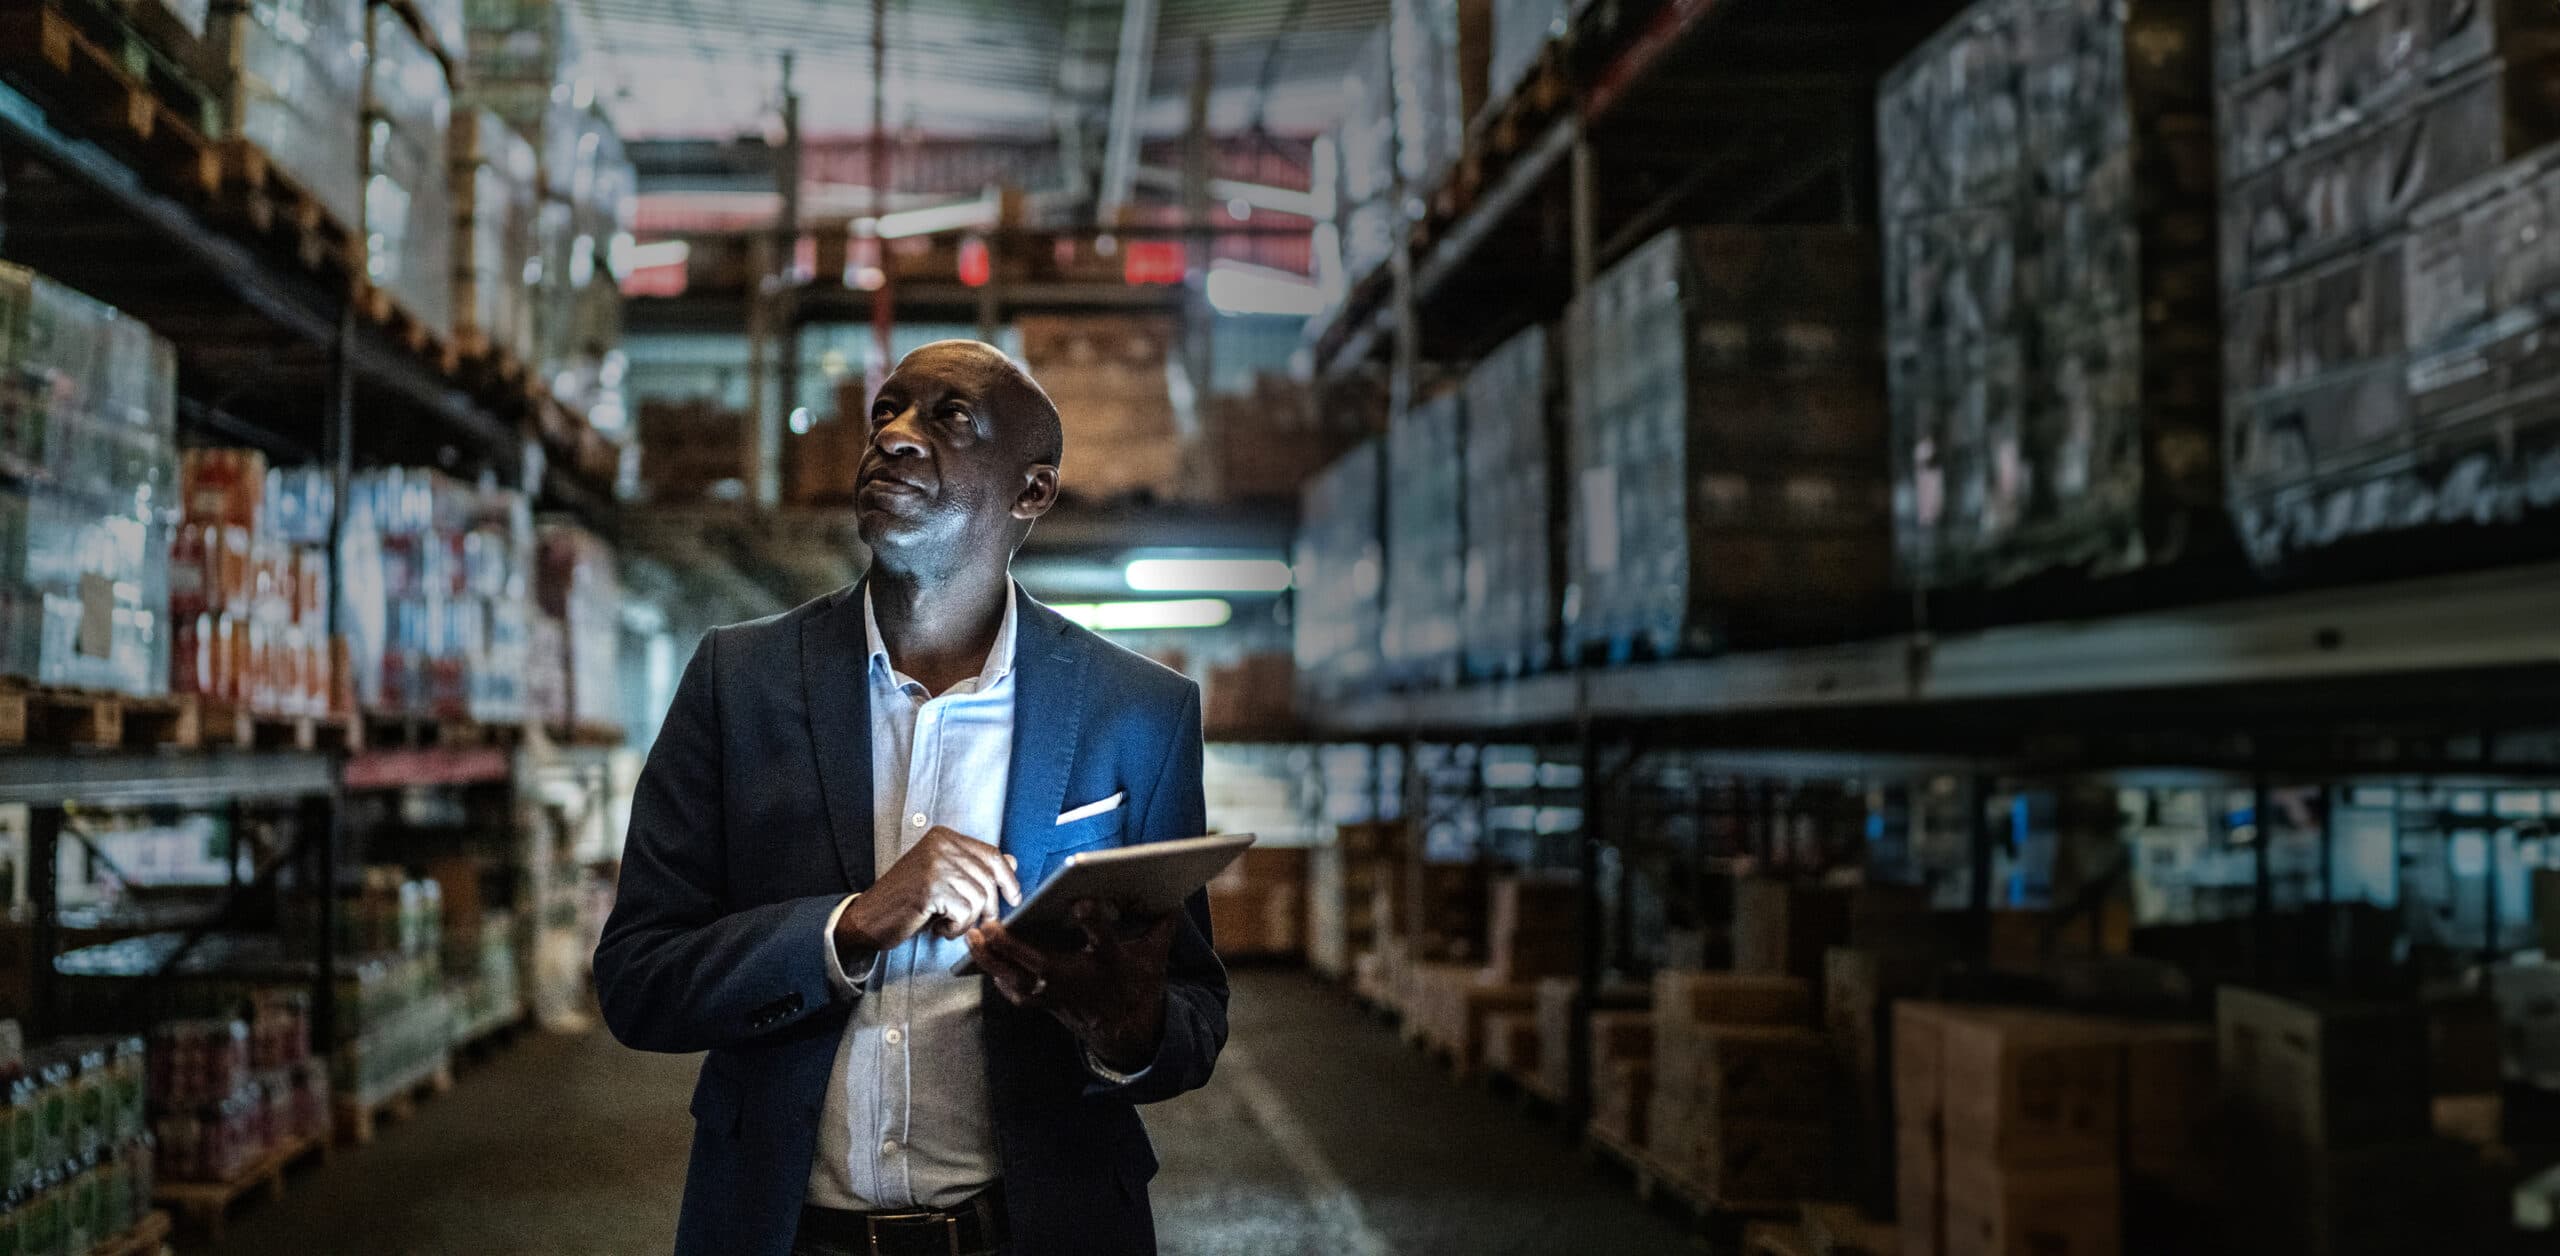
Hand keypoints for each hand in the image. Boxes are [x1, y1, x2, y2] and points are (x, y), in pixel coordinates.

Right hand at [838, 826, 1019, 956]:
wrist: (867, 918)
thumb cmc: (905, 900)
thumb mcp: (942, 877)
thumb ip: (973, 868)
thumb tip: (1012, 862)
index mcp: (944, 837)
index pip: (992, 854)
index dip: (1008, 879)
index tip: (1014, 898)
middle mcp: (941, 845)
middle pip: (989, 879)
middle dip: (986, 907)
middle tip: (968, 921)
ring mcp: (935, 864)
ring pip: (979, 898)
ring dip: (967, 920)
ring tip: (946, 922)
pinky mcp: (930, 888)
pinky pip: (965, 913)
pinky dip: (956, 928)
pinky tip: (938, 927)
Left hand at [966, 899, 1176, 1070]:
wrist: (1128, 1031)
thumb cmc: (1139, 983)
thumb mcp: (1156, 954)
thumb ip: (1162, 923)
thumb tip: (1172, 891)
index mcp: (1111, 962)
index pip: (1102, 938)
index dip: (1092, 921)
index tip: (1080, 902)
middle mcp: (1081, 979)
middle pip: (1041, 964)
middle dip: (1013, 945)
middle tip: (990, 923)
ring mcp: (1060, 996)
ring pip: (1019, 981)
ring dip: (993, 961)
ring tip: (972, 937)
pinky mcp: (1047, 1005)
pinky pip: (1017, 995)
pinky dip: (998, 979)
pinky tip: (982, 960)